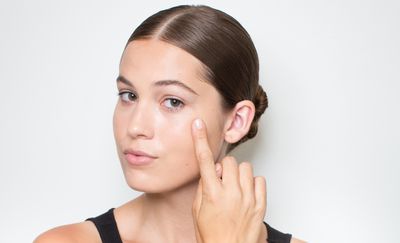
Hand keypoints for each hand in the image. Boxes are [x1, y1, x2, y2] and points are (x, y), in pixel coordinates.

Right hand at [191, 118, 266, 242]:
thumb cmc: (211, 234)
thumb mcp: (198, 211)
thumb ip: (204, 187)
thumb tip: (212, 171)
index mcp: (212, 194)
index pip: (205, 161)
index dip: (199, 141)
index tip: (198, 126)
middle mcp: (231, 194)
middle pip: (230, 162)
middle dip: (225, 168)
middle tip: (222, 180)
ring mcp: (248, 199)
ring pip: (246, 168)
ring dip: (239, 174)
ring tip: (235, 188)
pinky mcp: (260, 204)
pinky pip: (259, 180)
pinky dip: (252, 183)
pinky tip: (246, 193)